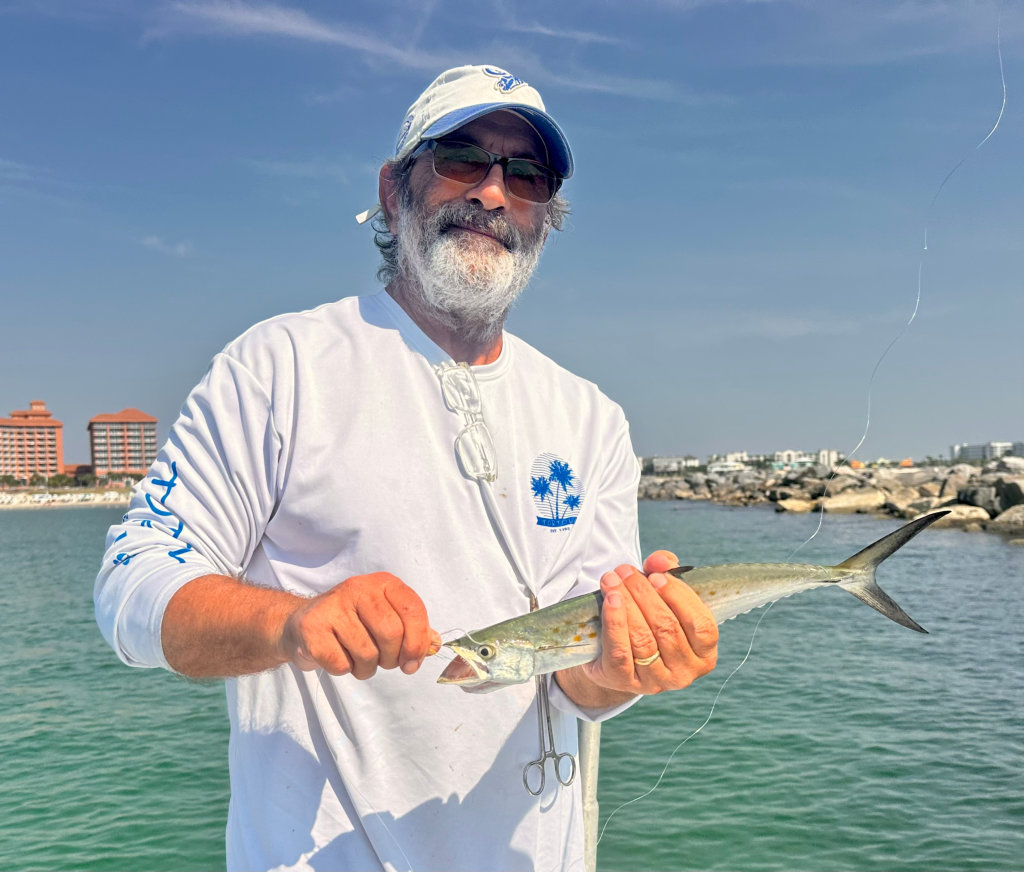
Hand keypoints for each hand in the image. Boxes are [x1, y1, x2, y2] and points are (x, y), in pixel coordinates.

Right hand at [279, 572, 440, 678]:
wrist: (301, 622)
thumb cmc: (353, 622)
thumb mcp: (386, 617)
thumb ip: (413, 630)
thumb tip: (435, 644)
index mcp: (383, 583)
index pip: (412, 609)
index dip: (418, 642)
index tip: (413, 663)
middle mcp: (358, 587)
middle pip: (392, 633)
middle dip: (392, 659)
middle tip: (384, 661)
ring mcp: (333, 606)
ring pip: (367, 654)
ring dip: (367, 668)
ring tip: (358, 658)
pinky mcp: (312, 628)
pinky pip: (342, 664)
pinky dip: (345, 670)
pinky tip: (338, 656)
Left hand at [581, 550, 717, 694]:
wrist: (614, 656)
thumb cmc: (648, 620)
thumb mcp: (663, 596)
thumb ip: (666, 571)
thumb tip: (660, 560)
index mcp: (705, 653)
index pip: (701, 624)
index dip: (679, 597)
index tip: (655, 575)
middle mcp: (685, 672)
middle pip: (667, 628)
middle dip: (644, 594)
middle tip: (626, 571)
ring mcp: (656, 682)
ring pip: (643, 639)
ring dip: (626, 603)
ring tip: (612, 580)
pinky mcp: (625, 682)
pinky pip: (620, 651)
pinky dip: (614, 622)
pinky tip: (609, 600)